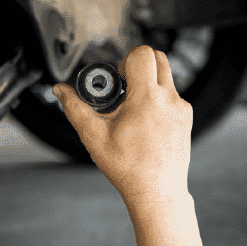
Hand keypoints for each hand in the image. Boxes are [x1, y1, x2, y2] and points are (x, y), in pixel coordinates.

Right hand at [52, 45, 192, 198]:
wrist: (156, 191)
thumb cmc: (128, 168)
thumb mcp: (94, 136)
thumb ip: (74, 108)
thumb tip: (60, 91)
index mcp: (147, 99)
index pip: (142, 54)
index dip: (125, 61)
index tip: (119, 80)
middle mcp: (170, 99)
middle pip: (158, 57)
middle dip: (139, 64)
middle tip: (126, 87)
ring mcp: (182, 109)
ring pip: (168, 76)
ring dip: (150, 81)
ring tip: (134, 106)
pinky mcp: (187, 118)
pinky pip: (173, 95)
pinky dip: (159, 98)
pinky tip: (146, 120)